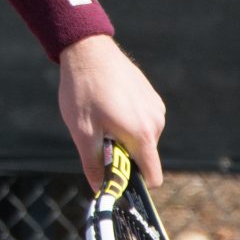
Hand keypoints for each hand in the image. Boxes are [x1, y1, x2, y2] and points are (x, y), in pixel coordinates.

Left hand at [58, 35, 165, 190]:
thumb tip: (100, 189)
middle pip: (146, 157)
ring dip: (125, 136)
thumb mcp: (82, 132)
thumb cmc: (83, 91)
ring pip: (144, 138)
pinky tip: (109, 103)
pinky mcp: (151, 96)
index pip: (153, 176)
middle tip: (99, 136)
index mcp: (143, 135)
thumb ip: (93, 165)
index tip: (116, 177)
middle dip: (125, 155)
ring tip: (102, 116)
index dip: (135, 183)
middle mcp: (156, 122)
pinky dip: (128, 120)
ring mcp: (156, 107)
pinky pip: (143, 120)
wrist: (87, 49)